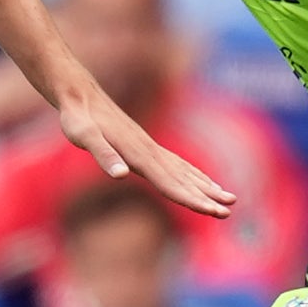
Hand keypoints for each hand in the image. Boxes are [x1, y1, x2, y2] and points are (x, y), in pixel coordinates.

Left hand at [51, 82, 237, 219]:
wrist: (79, 94)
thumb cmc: (77, 119)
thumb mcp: (82, 137)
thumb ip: (103, 155)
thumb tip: (120, 174)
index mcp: (139, 155)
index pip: (170, 184)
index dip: (192, 199)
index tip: (213, 212)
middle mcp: (150, 152)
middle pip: (184, 180)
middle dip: (207, 197)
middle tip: (229, 212)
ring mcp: (150, 148)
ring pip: (186, 171)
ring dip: (207, 186)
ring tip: (230, 199)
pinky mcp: (146, 146)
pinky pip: (177, 164)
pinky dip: (194, 174)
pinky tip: (202, 181)